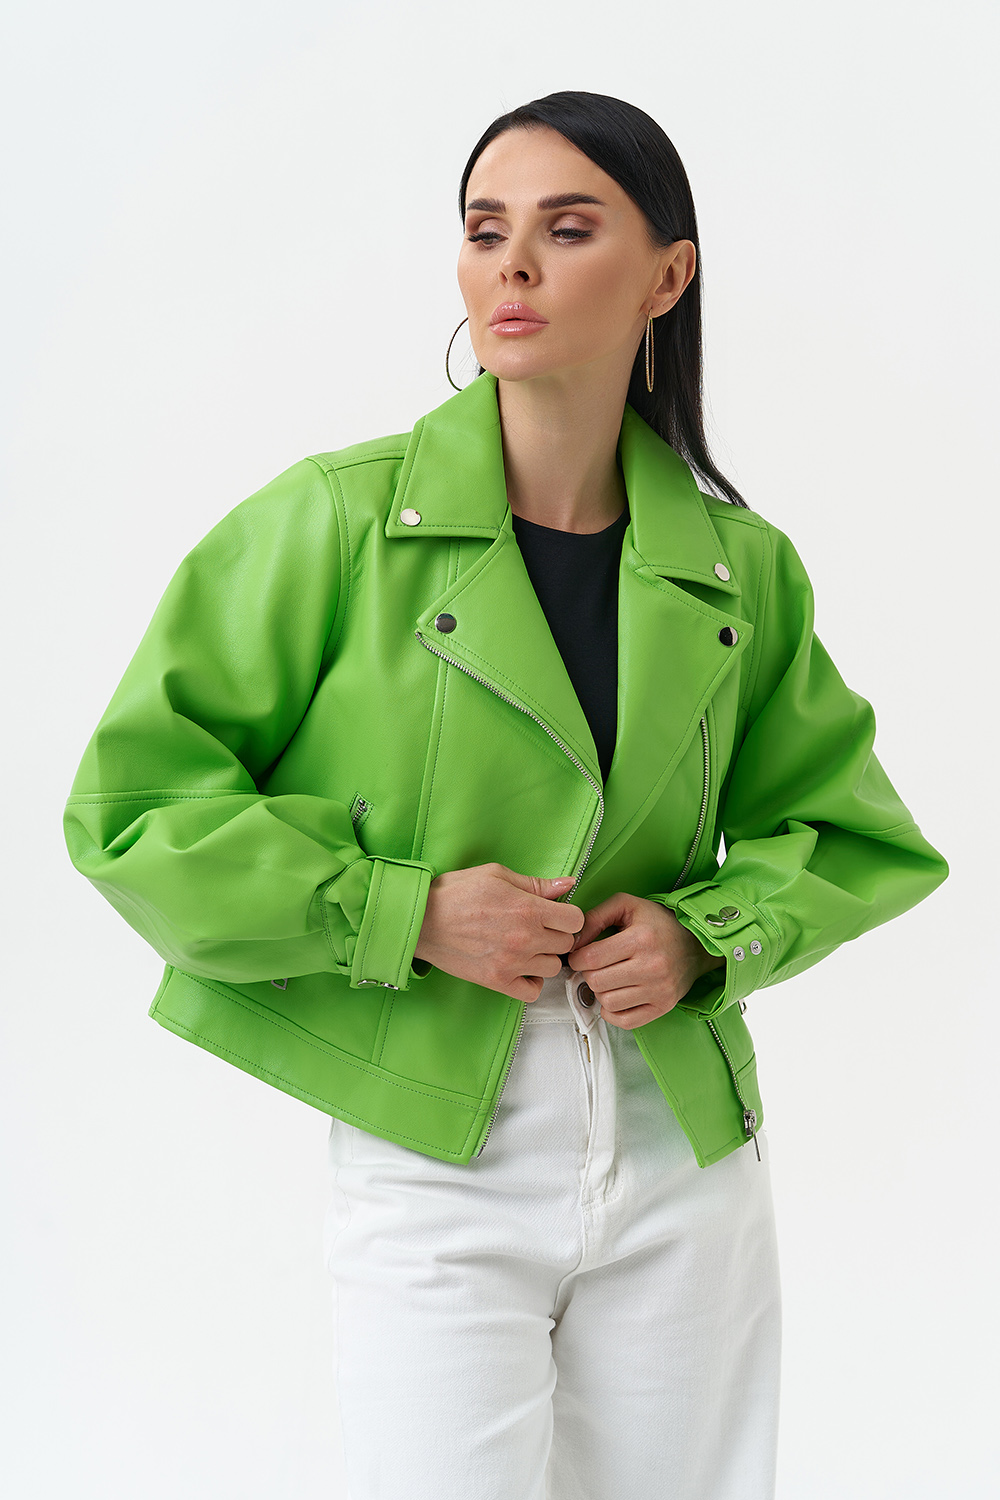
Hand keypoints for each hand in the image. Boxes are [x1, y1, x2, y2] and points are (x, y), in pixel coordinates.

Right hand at [412, 862, 584, 1001]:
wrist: (421, 920)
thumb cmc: (454, 893)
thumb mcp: (496, 875)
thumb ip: (536, 883)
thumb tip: (567, 884)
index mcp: (528, 909)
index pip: (575, 920)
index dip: (568, 915)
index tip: (556, 914)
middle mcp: (525, 939)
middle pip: (566, 944)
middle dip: (555, 934)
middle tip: (538, 928)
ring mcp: (512, 963)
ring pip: (553, 968)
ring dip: (544, 957)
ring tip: (526, 947)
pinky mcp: (497, 981)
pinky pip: (532, 991)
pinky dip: (531, 981)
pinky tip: (521, 967)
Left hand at [565, 892, 724, 1028]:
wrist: (696, 944)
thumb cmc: (659, 924)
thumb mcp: (627, 906)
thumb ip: (595, 917)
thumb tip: (573, 941)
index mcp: (641, 939)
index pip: (591, 958)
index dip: (577, 957)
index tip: (580, 955)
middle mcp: (652, 967)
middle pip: (596, 982)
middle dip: (588, 973)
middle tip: (595, 966)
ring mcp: (659, 990)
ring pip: (608, 1003)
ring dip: (600, 993)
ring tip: (608, 979)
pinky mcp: (663, 1007)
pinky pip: (625, 1021)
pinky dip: (612, 1012)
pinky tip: (616, 996)